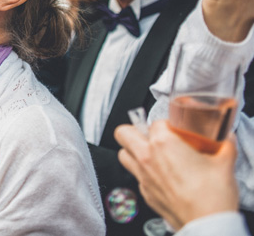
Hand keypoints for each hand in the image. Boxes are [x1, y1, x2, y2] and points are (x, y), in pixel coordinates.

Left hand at [115, 120, 238, 228]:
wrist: (207, 223)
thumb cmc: (211, 195)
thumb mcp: (224, 162)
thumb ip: (222, 145)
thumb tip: (224, 140)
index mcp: (163, 143)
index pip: (156, 122)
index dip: (168, 125)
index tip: (177, 132)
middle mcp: (147, 157)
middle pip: (123, 132)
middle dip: (135, 130)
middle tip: (150, 135)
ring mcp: (142, 176)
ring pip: (122, 154)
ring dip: (132, 151)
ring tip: (149, 153)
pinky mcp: (145, 193)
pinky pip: (135, 176)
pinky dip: (143, 173)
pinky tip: (159, 176)